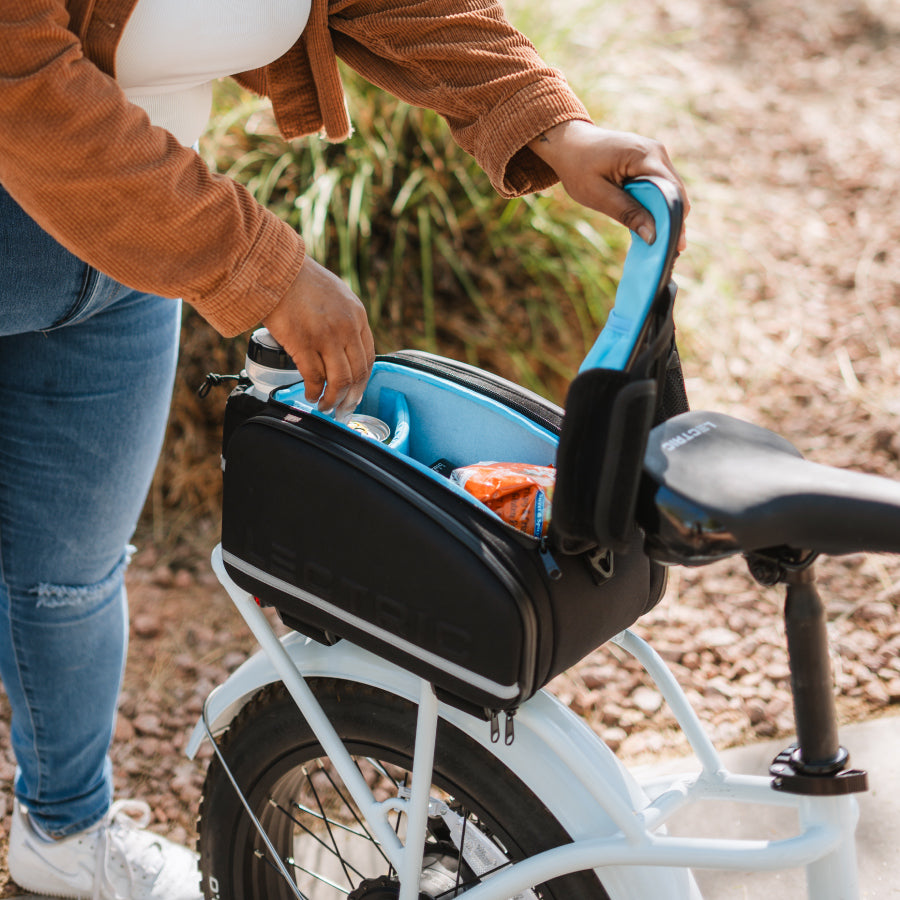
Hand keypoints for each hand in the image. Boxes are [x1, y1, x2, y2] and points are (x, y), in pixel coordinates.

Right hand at [263, 258, 375, 419]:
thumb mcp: (337, 296)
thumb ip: (346, 320)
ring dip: (333, 399)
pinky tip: (311, 395)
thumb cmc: (301, 281)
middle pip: (357, 374)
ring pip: (339, 381)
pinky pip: (315, 378)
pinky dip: (314, 391)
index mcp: (357, 316)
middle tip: (342, 410)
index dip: (363, 382)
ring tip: (325, 406)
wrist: (275, 269)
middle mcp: (346, 328)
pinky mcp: (304, 344)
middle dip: (351, 398)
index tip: (356, 395)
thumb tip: (345, 347)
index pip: (369, 358)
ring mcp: (326, 337)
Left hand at [528, 121, 688, 250]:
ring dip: (666, 214)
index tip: (674, 247)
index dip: (675, 220)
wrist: (568, 143)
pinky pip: (660, 187)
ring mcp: (655, 155)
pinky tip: (651, 224)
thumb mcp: (598, 194)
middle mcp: (657, 152)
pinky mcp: (650, 162)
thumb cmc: (578, 167)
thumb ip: (627, 213)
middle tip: (669, 252)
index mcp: (645, 155)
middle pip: (676, 192)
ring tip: (661, 242)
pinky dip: (657, 205)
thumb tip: (652, 235)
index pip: (671, 191)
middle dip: (674, 221)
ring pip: (671, 191)